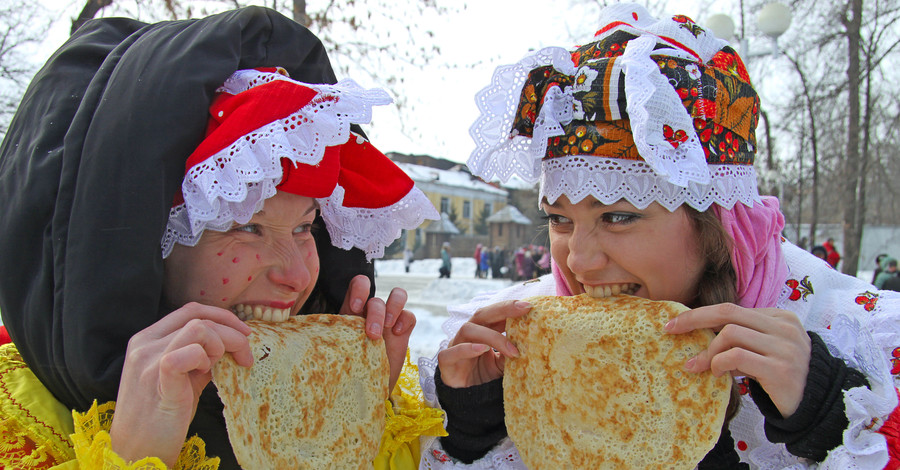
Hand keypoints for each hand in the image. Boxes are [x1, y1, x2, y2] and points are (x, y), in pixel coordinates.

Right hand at [110, 303, 252, 466]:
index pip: (190, 310)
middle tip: (245, 356)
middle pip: (198, 317)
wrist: (137, 451)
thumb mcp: (182, 377)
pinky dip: (205, 359)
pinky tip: (204, 375)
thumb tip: (231, 342)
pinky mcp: (157, 378)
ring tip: (215, 369)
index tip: (243, 333)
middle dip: (232, 332)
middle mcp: (144, 344)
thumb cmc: (162, 416)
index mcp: (147, 339)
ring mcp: (148, 359)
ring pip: (198, 328)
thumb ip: (200, 356)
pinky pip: (190, 352)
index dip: (222, 316)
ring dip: (219, 345)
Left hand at [339, 275, 415, 393]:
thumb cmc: (347, 369)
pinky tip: (397, 334)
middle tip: (373, 334)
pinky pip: (409, 315)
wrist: (365, 389)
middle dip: (375, 312)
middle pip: (376, 295)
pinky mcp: (402, 331)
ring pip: (398, 295)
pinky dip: (404, 321)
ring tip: (388, 327)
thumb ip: (334, 339)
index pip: (358, 285)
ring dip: (393, 308)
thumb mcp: (338, 352)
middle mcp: (371, 312)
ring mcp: (388, 320)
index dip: (359, 290)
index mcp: (353, 312)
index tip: (355, 307)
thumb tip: (317, 338)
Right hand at [437, 300, 529, 387]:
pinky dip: (467, 349)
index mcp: (483, 330)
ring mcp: (455, 345)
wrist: (468, 397)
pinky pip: (452, 352)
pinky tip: (482, 349)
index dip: (510, 308)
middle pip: (482, 314)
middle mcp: (469, 334)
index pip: (495, 314)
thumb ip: (512, 352)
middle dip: (503, 309)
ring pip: (468, 329)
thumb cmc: (486, 374)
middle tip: (523, 309)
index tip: (528, 306)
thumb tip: (532, 344)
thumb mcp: (504, 363)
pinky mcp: (446, 362)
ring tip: (511, 350)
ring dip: (492, 337)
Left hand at [664, 303, 810, 417]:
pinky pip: (738, 356)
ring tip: (701, 366)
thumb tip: (697, 341)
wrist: (814, 405)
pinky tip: (717, 373)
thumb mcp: (760, 354)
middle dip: (694, 320)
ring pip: (731, 334)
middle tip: (671, 330)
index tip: (676, 323)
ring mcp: (785, 347)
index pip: (732, 309)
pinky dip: (720, 362)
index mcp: (780, 318)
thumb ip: (737, 342)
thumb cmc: (781, 376)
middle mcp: (784, 327)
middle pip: (728, 313)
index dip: (701, 314)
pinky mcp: (781, 368)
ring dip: (709, 351)